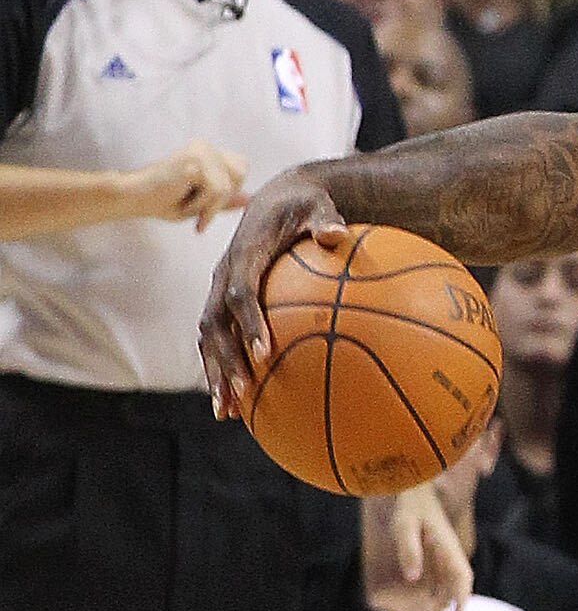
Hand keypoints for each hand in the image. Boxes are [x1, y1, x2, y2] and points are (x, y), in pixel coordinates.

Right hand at [126, 141, 249, 228]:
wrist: (132, 197)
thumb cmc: (161, 200)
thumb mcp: (200, 203)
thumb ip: (225, 199)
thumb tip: (251, 198)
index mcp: (207, 152)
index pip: (241, 168)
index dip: (228, 188)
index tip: (206, 203)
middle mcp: (205, 146)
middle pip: (239, 176)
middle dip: (219, 197)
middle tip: (192, 203)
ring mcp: (200, 151)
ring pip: (227, 187)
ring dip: (207, 205)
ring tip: (183, 201)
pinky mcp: (194, 161)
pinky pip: (216, 191)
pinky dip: (201, 205)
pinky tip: (181, 201)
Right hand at [202, 173, 346, 415]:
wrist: (276, 199)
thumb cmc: (304, 206)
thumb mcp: (317, 205)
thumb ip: (325, 220)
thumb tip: (336, 234)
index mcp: (244, 254)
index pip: (241, 292)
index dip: (249, 322)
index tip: (265, 352)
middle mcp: (223, 275)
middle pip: (214, 323)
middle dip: (225, 359)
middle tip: (242, 391)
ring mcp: (219, 290)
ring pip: (209, 338)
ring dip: (215, 373)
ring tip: (227, 411)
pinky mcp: (224, 302)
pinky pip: (219, 339)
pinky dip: (223, 368)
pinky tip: (240, 403)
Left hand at [362, 489, 473, 610]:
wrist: (412, 491)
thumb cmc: (409, 506)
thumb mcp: (404, 526)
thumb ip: (409, 550)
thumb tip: (413, 578)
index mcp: (449, 549)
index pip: (462, 576)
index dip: (463, 595)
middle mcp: (450, 559)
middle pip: (450, 592)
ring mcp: (443, 563)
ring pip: (442, 593)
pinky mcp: (434, 565)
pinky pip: (434, 589)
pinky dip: (426, 603)